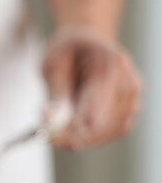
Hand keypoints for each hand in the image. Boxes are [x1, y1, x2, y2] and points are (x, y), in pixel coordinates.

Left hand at [42, 26, 141, 150]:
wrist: (85, 42)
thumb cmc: (67, 50)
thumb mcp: (52, 64)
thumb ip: (54, 93)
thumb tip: (49, 121)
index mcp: (110, 63)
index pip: (97, 103)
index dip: (74, 126)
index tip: (52, 138)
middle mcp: (128, 80)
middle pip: (106, 121)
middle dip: (76, 136)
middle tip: (50, 140)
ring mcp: (132, 96)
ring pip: (111, 131)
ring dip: (84, 139)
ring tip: (56, 137)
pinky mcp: (128, 109)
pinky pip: (114, 132)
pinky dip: (92, 138)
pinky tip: (72, 135)